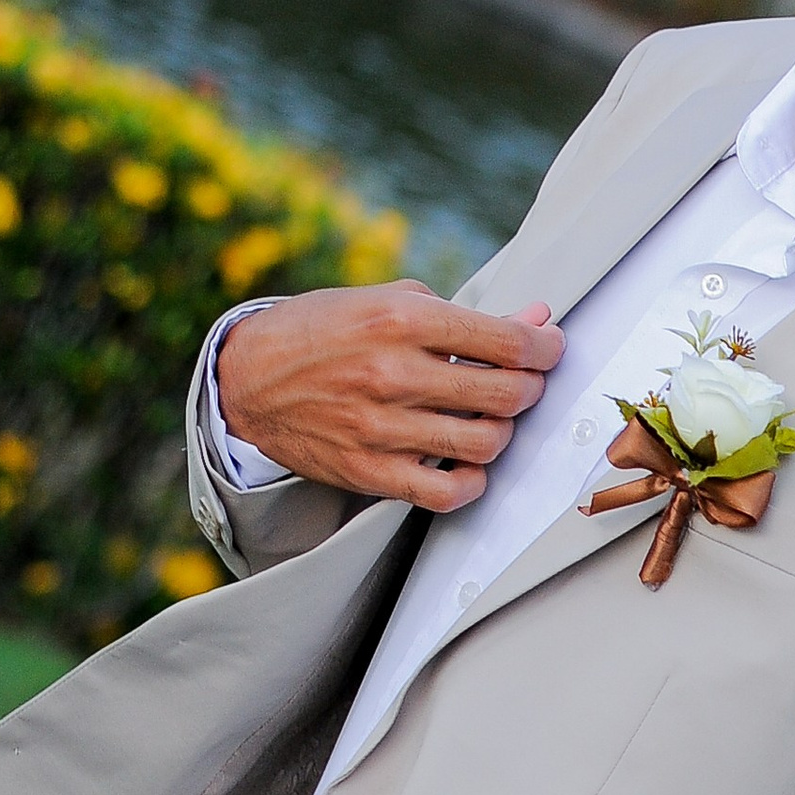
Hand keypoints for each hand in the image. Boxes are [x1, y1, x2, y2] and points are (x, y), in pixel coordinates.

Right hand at [217, 285, 563, 512]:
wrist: (246, 379)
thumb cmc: (321, 332)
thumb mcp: (386, 301)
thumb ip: (461, 315)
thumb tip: (533, 318)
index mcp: (400, 320)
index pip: (505, 342)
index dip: (544, 347)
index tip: (548, 348)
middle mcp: (392, 373)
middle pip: (506, 395)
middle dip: (531, 388)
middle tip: (524, 382)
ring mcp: (380, 426)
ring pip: (484, 443)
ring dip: (503, 432)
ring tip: (491, 418)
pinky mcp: (368, 470)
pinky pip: (445, 493)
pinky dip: (472, 482)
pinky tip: (469, 464)